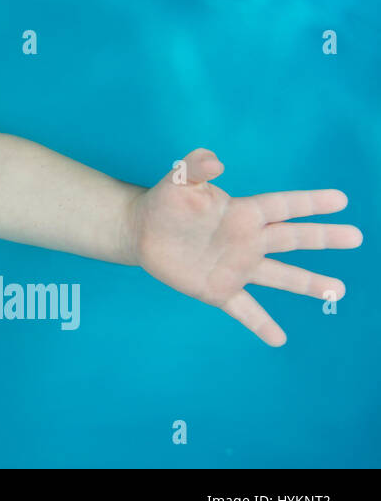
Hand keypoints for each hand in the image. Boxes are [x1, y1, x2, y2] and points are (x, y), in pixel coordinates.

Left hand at [128, 148, 360, 345]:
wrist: (143, 231)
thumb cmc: (164, 202)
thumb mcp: (178, 180)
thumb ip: (195, 166)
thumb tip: (215, 160)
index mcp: (242, 213)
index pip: (282, 207)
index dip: (309, 203)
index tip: (341, 200)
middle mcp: (247, 240)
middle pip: (291, 238)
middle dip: (323, 237)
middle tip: (356, 237)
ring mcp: (236, 267)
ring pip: (279, 277)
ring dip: (308, 284)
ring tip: (338, 291)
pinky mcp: (218, 290)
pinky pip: (244, 310)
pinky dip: (260, 324)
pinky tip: (278, 339)